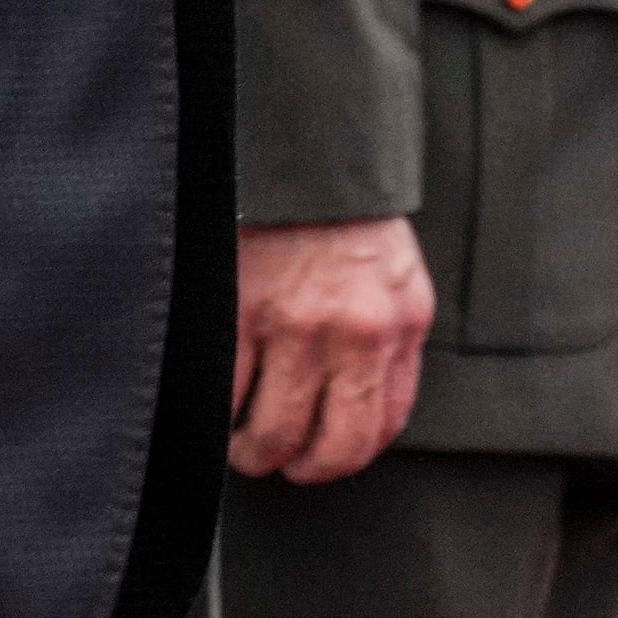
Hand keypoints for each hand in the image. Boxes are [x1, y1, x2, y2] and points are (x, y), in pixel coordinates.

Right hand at [231, 216, 435, 482]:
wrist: (304, 148)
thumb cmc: (344, 212)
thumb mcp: (393, 274)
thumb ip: (385, 337)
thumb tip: (355, 403)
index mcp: (401, 324)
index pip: (385, 425)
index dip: (348, 455)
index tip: (323, 455)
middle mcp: (357, 334)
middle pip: (335, 448)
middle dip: (303, 469)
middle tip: (282, 462)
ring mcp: (298, 326)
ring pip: (275, 433)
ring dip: (255, 453)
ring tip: (242, 446)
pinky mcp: (244, 312)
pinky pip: (227, 393)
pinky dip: (217, 412)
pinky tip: (216, 406)